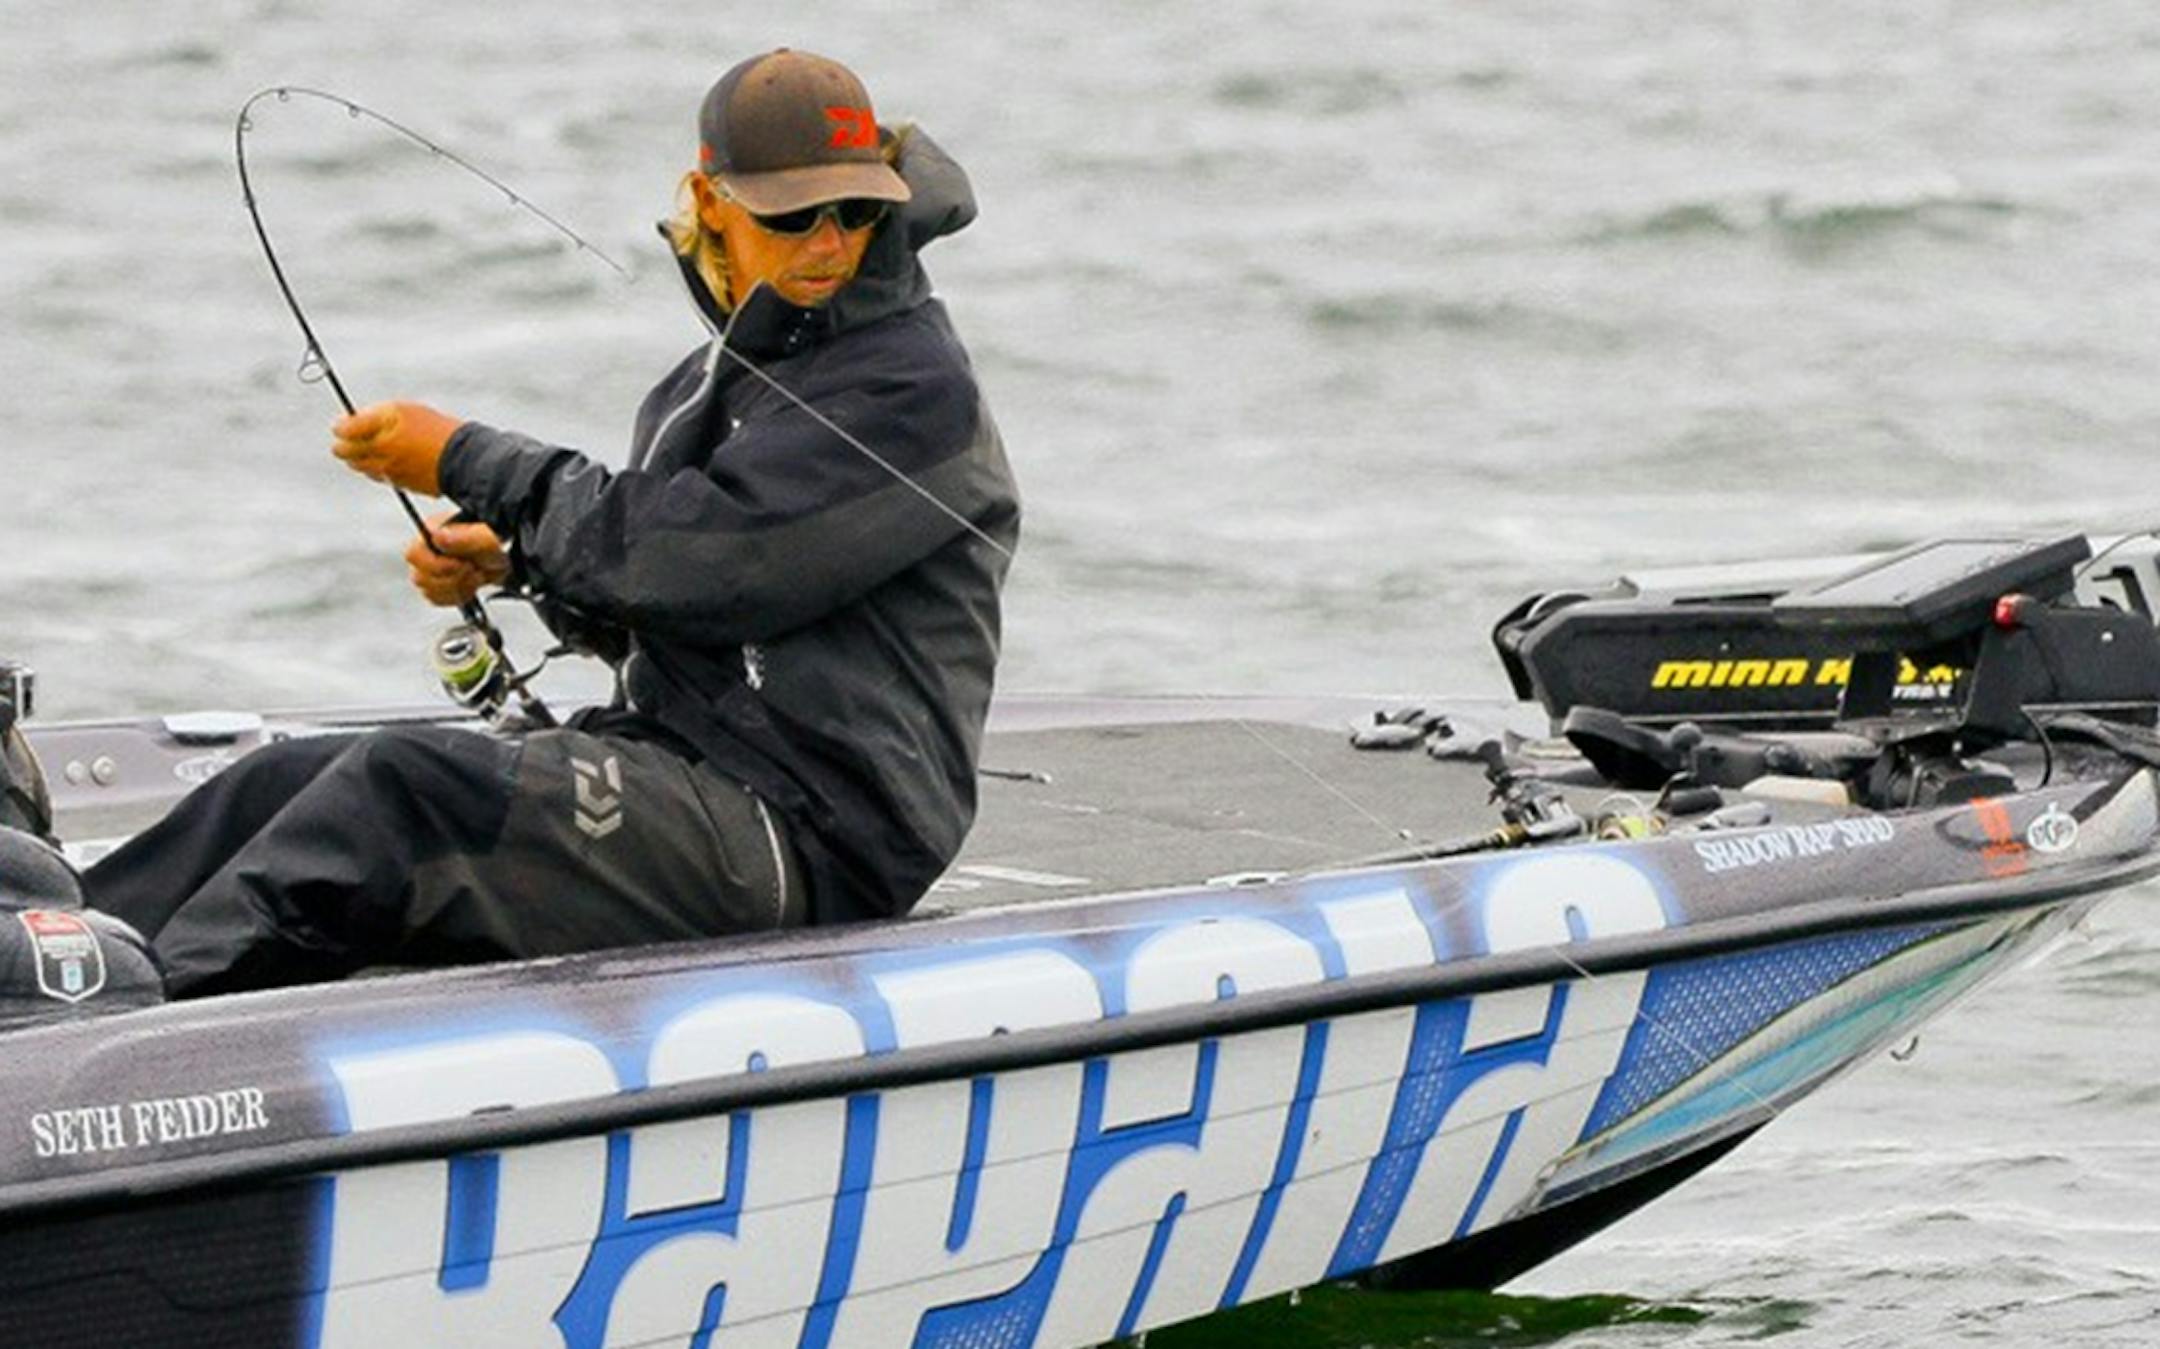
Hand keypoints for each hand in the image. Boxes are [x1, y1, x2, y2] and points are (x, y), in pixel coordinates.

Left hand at [332, 401, 464, 495]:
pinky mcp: (401, 484)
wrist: (464, 458)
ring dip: (361, 457)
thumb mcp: (401, 411)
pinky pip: (380, 476)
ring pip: (361, 466)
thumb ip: (369, 416)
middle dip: (345, 444)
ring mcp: (389, 473)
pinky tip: (390, 459)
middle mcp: (379, 458)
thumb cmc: (433, 429)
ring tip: (374, 446)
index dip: (341, 425)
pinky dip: (379, 467)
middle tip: (352, 436)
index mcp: (377, 436)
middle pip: (346, 452)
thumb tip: (343, 426)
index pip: (343, 431)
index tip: (345, 423)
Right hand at [406, 512, 508, 606]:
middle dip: (451, 578)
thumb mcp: (489, 537)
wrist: (513, 556)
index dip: (436, 565)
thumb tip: (438, 536)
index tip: (460, 564)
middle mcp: (431, 549)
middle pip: (421, 577)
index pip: (414, 555)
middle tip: (472, 569)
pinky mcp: (443, 582)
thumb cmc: (501, 540)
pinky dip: (457, 596)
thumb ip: (465, 537)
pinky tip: (471, 585)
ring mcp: (435, 567)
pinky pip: (438, 599)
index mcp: (434, 531)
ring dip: (457, 588)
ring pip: (428, 590)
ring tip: (475, 575)